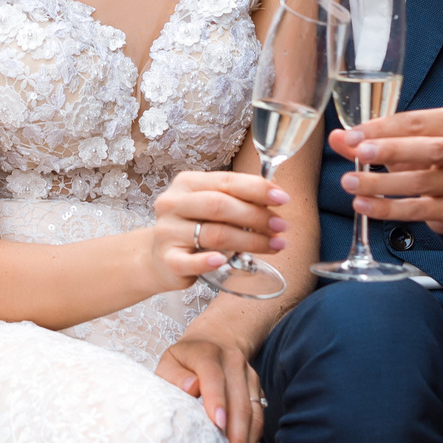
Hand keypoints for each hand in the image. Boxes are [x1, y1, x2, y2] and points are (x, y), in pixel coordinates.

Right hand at [148, 168, 285, 291]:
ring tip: (274, 245)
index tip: (283, 198)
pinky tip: (224, 260)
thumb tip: (275, 197)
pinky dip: (208, 261)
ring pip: (213, 234)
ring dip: (249, 240)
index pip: (226, 181)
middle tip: (281, 226)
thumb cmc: (193, 228)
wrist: (159, 258)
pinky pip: (190, 261)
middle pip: (219, 205)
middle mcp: (173, 204)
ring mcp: (167, 232)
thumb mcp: (209, 206)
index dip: (256, 189)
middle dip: (256, 216)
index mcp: (186, 184)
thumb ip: (236, 199)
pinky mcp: (168, 260)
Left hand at [158, 322, 264, 442]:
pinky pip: (259, 414)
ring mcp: (249, 375)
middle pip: (239, 399)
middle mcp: (233, 362)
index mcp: (207, 353)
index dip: (216, 399)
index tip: (217, 423)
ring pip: (253, 410)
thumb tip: (190, 388)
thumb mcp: (169, 361)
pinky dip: (253, 437)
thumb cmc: (185, 359)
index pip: (213, 376)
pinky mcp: (257, 387)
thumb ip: (174, 375)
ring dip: (248, 439)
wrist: (215, 341)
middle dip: (236, 433)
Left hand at [333, 108, 442, 241]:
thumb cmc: (435, 161)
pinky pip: (417, 209)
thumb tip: (337, 138)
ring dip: (380, 183)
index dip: (382, 128)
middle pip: (427, 149)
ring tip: (350, 182)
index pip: (415, 122)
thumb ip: (373, 140)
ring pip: (419, 182)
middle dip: (390, 150)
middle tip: (358, 153)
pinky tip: (364, 205)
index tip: (353, 135)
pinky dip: (386, 208)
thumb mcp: (408, 144)